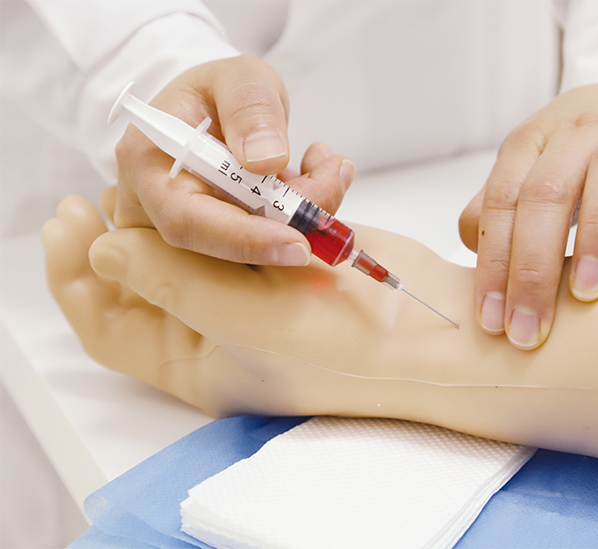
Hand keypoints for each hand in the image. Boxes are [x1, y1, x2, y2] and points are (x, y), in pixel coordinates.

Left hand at [42, 192, 472, 418]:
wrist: (432, 337)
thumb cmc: (342, 351)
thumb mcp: (244, 321)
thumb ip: (170, 282)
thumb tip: (105, 246)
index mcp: (196, 358)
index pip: (113, 320)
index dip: (79, 272)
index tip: (63, 217)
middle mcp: (219, 324)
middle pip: (158, 264)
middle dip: (162, 215)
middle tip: (160, 169)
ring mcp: (256, 288)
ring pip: (210, 231)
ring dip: (231, 193)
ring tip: (257, 169)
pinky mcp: (291, 258)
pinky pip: (258, 217)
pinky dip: (277, 191)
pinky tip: (310, 173)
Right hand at [112, 55, 355, 265]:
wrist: (216, 108)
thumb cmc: (218, 91)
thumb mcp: (239, 78)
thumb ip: (250, 108)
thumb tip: (265, 159)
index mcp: (149, 164)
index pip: (186, 221)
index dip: (243, 240)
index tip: (297, 243)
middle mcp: (159, 207)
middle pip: (224, 242)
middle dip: (290, 221)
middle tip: (333, 178)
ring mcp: (191, 229)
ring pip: (253, 247)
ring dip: (304, 214)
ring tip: (330, 167)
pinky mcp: (224, 239)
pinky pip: (266, 242)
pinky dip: (302, 216)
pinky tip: (319, 176)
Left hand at [459, 84, 597, 349]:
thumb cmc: (578, 156)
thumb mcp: (529, 175)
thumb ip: (497, 214)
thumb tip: (478, 269)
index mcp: (529, 143)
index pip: (501, 203)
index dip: (494, 264)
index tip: (492, 318)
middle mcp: (576, 132)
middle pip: (546, 196)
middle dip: (533, 270)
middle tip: (530, 327)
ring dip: (594, 239)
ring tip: (585, 294)